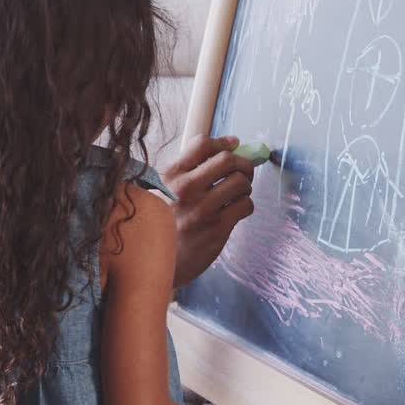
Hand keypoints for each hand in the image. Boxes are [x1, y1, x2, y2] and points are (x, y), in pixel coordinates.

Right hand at [163, 135, 254, 286]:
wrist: (159, 262)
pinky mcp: (216, 229)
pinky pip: (245, 205)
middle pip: (227, 160)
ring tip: (238, 193)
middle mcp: (185, 189)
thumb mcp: (165, 190)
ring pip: (240, 182)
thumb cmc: (167, 222)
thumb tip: (232, 144)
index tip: (234, 144)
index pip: (202, 144)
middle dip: (242, 163)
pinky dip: (245, 205)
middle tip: (242, 171)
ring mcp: (201, 209)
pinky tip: (235, 211)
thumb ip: (190, 169)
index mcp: (170, 176)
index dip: (224, 142)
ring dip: (246, 186)